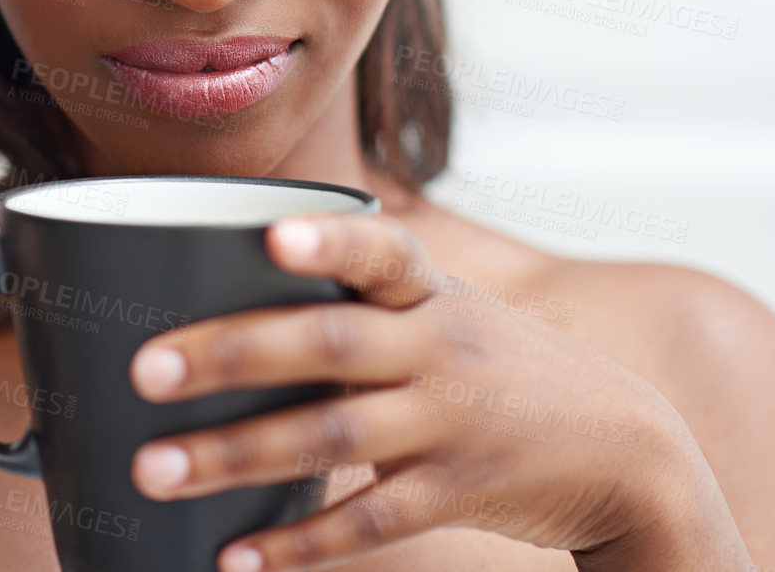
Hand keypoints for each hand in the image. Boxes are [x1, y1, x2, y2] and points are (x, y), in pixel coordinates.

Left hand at [125, 211, 734, 571]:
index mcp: (429, 289)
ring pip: (334, 435)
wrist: (628, 446)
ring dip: (236, 454)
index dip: (329, 241)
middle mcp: (439, 345)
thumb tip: (222, 294)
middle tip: (146, 369)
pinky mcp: (460, 490)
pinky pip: (371, 521)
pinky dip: (300, 543)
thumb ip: (356, 301)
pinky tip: (236, 557)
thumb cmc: (497, 365)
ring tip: (154, 471)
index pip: (380, 250)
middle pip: (329, 342)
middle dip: (233, 354)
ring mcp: (452, 420)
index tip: (271, 235)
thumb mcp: (447, 311)